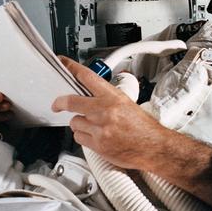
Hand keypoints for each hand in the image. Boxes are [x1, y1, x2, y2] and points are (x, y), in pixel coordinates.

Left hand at [52, 56, 167, 169]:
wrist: (153, 146)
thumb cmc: (143, 126)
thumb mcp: (127, 103)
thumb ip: (107, 98)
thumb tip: (91, 94)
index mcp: (113, 97)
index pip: (87, 77)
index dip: (71, 68)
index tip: (63, 64)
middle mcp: (104, 111)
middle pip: (71, 101)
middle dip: (60, 102)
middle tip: (57, 104)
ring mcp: (100, 129)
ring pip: (74, 122)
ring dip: (80, 123)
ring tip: (92, 125)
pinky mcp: (98, 145)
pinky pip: (79, 138)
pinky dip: (83, 137)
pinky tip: (94, 136)